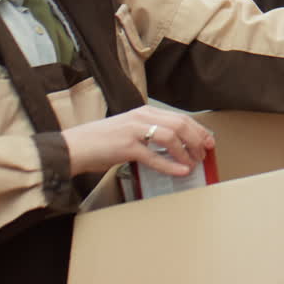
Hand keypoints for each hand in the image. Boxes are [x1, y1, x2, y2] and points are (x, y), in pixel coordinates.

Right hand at [62, 106, 214, 177]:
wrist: (75, 146)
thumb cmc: (101, 141)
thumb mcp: (129, 130)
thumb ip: (149, 133)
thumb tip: (173, 146)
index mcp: (144, 112)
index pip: (179, 118)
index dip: (198, 129)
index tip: (208, 140)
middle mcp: (141, 117)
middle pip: (180, 124)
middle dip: (197, 139)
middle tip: (206, 152)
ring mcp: (134, 131)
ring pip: (171, 136)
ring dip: (187, 151)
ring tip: (194, 163)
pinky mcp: (127, 147)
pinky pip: (154, 156)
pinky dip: (171, 165)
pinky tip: (182, 171)